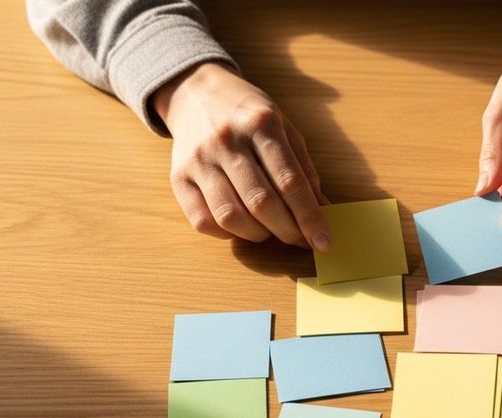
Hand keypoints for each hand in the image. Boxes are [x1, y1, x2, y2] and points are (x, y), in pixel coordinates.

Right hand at [154, 62, 331, 249]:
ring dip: (258, 235)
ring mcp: (199, 160)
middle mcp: (227, 141)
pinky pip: (202, 221)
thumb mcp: (284, 128)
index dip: (309, 217)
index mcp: (261, 124)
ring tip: (270, 231)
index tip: (322, 241)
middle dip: (287, 231)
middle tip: (300, 240)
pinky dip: (227, 234)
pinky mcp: (178, 177)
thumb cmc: (248, 115)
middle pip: (261, 203)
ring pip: (230, 216)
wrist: (195, 93)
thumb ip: (304, 169)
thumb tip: (323, 210)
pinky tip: (241, 226)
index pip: (290, 182)